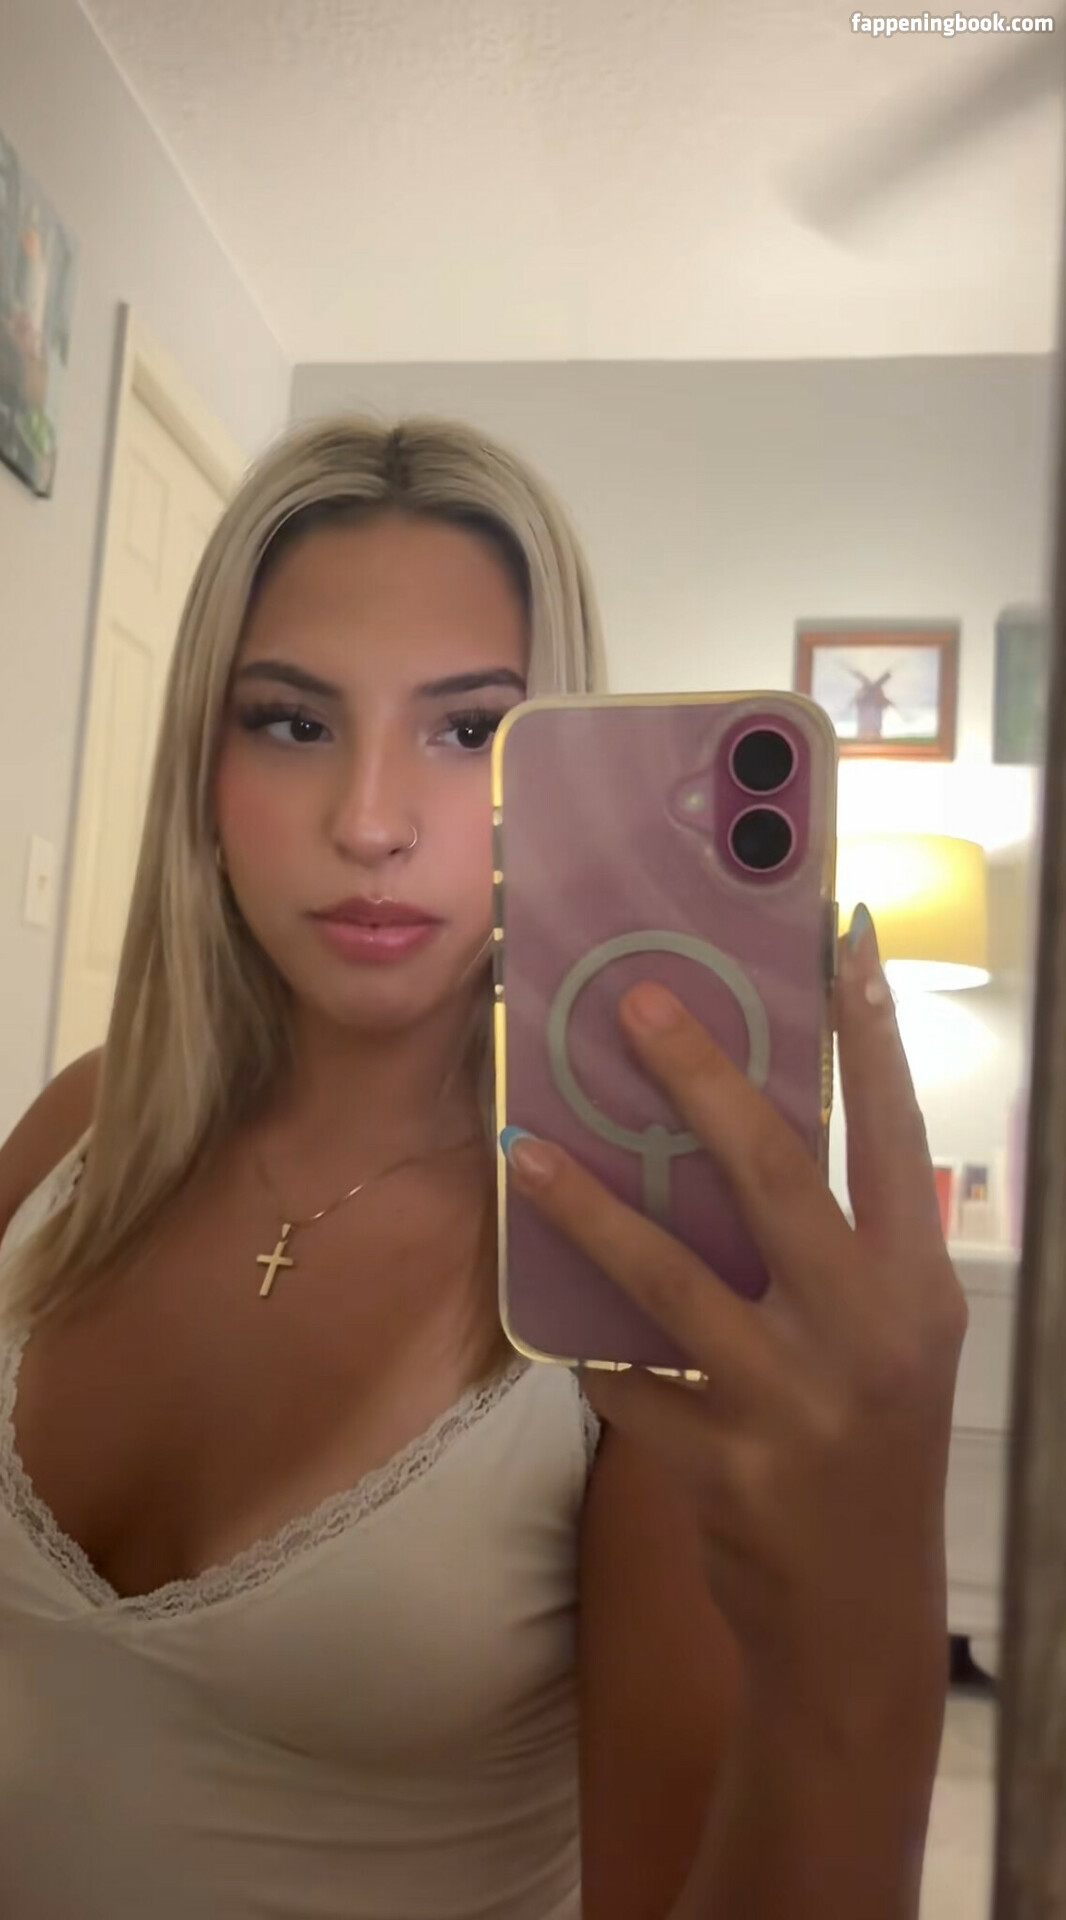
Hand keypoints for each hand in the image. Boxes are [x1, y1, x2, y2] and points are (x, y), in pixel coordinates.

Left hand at [501, 907, 967, 1738]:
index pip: (894, 1136)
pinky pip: (629, 1383)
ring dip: (589, 1210)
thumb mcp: (884, 1341)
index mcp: (915, 1288)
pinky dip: (594, 1353)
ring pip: (671, 1280)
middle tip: (632, 1003)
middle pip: (774, 1178)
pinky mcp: (721, 1467)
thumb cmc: (870, 1447)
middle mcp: (866, 1334)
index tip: (840, 943)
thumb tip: (744, 1132)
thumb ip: (838, 1251)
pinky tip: (560, 1331)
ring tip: (522, 1150)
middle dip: (700, 1079)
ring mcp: (792, 1404)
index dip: (871, 1039)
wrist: (859, 1616)